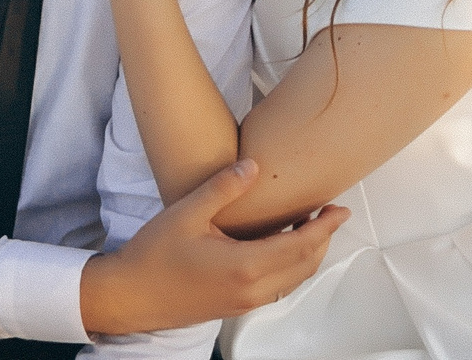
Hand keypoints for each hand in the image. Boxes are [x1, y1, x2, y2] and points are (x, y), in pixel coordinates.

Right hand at [79, 159, 347, 333]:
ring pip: (293, 279)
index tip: (340, 209)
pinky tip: (279, 247)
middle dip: (322, 239)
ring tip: (308, 226)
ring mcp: (244, 302)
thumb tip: (253, 165)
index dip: (325, 227)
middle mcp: (251, 289)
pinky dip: (290, 267)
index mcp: (245, 266)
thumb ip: (224, 188)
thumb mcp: (187, 213)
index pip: (300, 245)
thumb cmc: (154, 256)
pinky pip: (277, 287)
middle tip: (329, 213)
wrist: (131, 296)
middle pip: (304, 265)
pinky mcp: (235, 306)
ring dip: (307, 254)